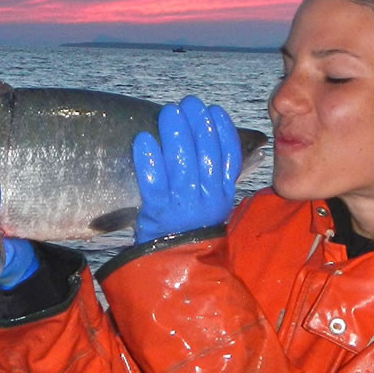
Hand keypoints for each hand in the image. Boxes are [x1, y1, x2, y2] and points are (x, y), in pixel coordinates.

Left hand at [131, 95, 240, 243]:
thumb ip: (214, 177)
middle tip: (186, 104)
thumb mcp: (212, 205)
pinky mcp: (158, 213)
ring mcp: (182, 206)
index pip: (229, 157)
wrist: (175, 268)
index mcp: (223, 195)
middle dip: (196, 124)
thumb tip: (209, 135)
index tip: (213, 111)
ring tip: (168, 113)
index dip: (222, 131)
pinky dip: (148, 159)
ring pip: (181, 163)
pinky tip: (144, 140)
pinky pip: (154, 182)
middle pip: (205, 154)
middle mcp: (207, 199)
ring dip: (174, 133)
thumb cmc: (190, 229)